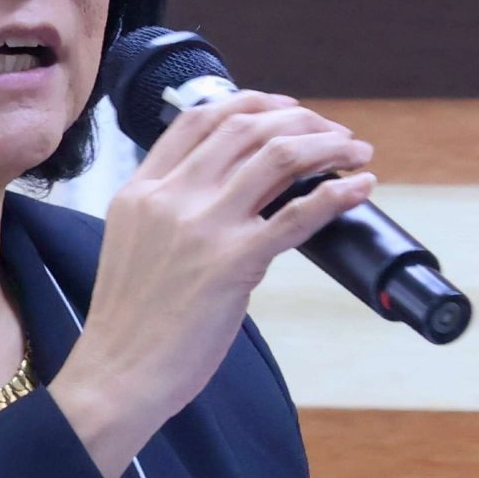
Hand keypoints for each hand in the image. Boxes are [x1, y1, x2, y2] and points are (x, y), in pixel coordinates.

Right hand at [50, 91, 373, 477]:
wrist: (118, 374)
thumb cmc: (130, 324)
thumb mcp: (132, 244)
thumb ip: (167, 210)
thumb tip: (226, 194)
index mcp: (141, 191)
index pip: (199, 119)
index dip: (251, 103)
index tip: (286, 110)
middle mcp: (171, 198)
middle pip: (246, 128)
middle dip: (301, 120)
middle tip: (334, 133)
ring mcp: (203, 227)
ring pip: (278, 157)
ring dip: (328, 146)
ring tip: (356, 153)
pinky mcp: (233, 263)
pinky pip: (298, 214)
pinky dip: (337, 194)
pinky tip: (360, 188)